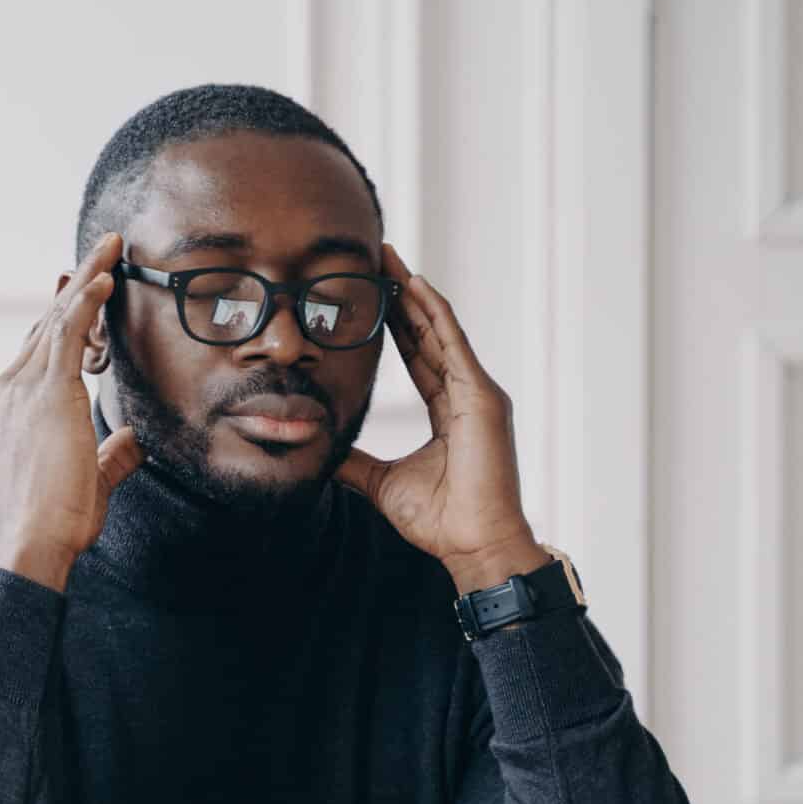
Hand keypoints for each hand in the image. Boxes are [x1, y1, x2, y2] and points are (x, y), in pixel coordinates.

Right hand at [0, 231, 142, 591]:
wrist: (35, 539)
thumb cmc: (58, 519)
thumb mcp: (92, 477)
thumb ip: (113, 453)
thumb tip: (137, 439)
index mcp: (13, 404)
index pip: (42, 346)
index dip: (68, 313)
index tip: (90, 283)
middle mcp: (11, 387)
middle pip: (48, 320)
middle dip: (79, 283)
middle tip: (105, 247)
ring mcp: (23, 387)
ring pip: (59, 318)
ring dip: (88, 278)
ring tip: (112, 247)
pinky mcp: (46, 393)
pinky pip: (67, 334)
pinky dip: (87, 303)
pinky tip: (106, 279)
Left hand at [334, 243, 545, 593]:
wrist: (472, 544)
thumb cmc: (439, 519)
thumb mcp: (381, 483)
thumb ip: (355, 462)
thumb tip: (321, 452)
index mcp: (446, 411)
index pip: (415, 356)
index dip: (394, 324)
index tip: (370, 295)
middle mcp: (464, 394)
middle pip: (427, 334)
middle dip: (402, 297)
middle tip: (377, 259)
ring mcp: (476, 393)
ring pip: (440, 331)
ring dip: (415, 293)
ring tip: (391, 260)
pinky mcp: (482, 398)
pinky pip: (454, 345)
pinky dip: (436, 314)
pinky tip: (417, 286)